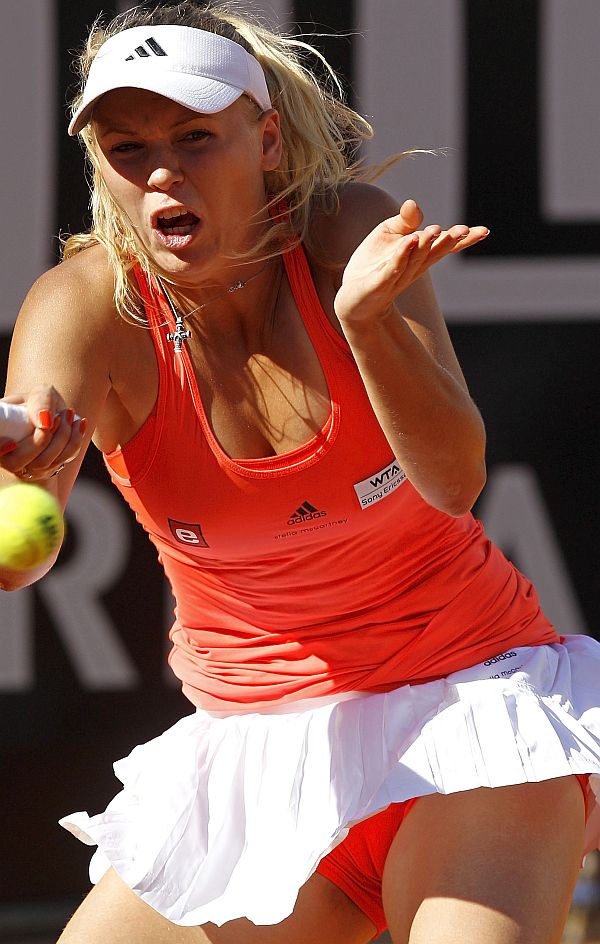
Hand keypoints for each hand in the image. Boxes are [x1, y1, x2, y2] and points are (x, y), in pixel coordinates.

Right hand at [0, 385, 86, 481]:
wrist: (55, 413)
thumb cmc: (42, 403)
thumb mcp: (40, 394)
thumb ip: (40, 401)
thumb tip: (44, 421)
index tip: (13, 443)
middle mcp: (7, 456)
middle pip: (17, 461)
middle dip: (42, 439)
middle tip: (58, 417)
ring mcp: (26, 466)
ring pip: (42, 463)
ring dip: (61, 438)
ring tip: (68, 414)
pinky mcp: (46, 469)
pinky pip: (62, 460)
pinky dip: (73, 440)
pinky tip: (78, 423)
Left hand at [334, 199, 488, 325]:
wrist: (354, 296)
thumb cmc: (375, 263)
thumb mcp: (389, 234)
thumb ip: (405, 221)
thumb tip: (413, 203)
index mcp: (420, 255)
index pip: (444, 246)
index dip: (463, 239)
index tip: (484, 231)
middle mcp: (413, 267)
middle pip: (434, 252)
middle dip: (448, 241)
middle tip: (463, 230)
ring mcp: (396, 277)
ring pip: (415, 259)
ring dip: (426, 245)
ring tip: (435, 230)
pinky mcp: (379, 283)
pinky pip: (392, 268)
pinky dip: (401, 256)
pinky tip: (409, 242)